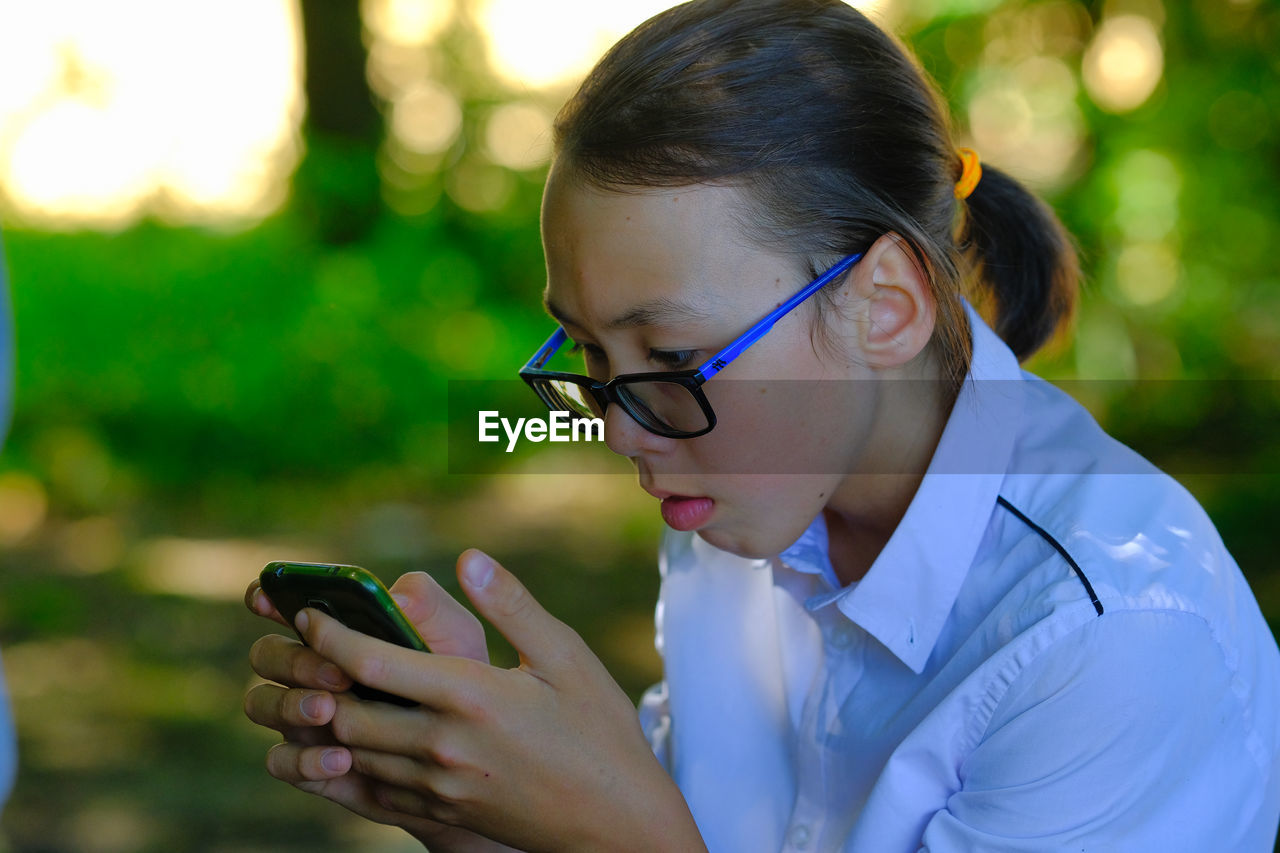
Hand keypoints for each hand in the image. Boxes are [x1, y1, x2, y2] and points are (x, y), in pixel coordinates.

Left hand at [290, 549, 705, 852]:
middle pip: (345, 712)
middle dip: (313, 681)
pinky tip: (344, 744)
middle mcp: (443, 744)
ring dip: (324, 722)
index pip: (373, 662)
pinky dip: (346, 765)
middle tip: (298, 651)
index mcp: (470, 695)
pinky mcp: (442, 815)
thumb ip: (511, 605)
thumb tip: (467, 559)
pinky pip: (371, 792)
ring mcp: (438, 787)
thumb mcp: (566, 655)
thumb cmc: (598, 730)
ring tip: (311, 689)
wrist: (618, 823)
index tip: (309, 615)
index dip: (329, 635)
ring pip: (352, 753)